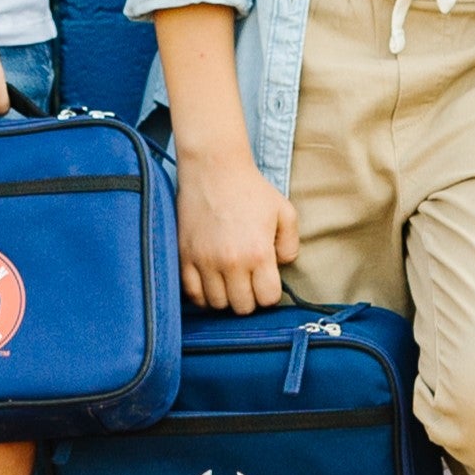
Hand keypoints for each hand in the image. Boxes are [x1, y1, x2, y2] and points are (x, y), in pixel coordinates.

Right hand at [176, 145, 298, 312]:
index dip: (270, 294)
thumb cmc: (251, 190)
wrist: (213, 168)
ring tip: (229, 282)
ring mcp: (204, 260)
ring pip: (216, 304)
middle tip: (248, 282)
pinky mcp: (184, 256)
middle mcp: (230, 261)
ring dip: (225, 298)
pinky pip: (191, 294)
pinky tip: (210, 282)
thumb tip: (280, 268)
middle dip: (249, 298)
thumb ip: (290, 246)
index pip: (267, 299)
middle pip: (242, 306)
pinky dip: (202, 295)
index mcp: (258, 252)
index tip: (266, 282)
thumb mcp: (285, 212)